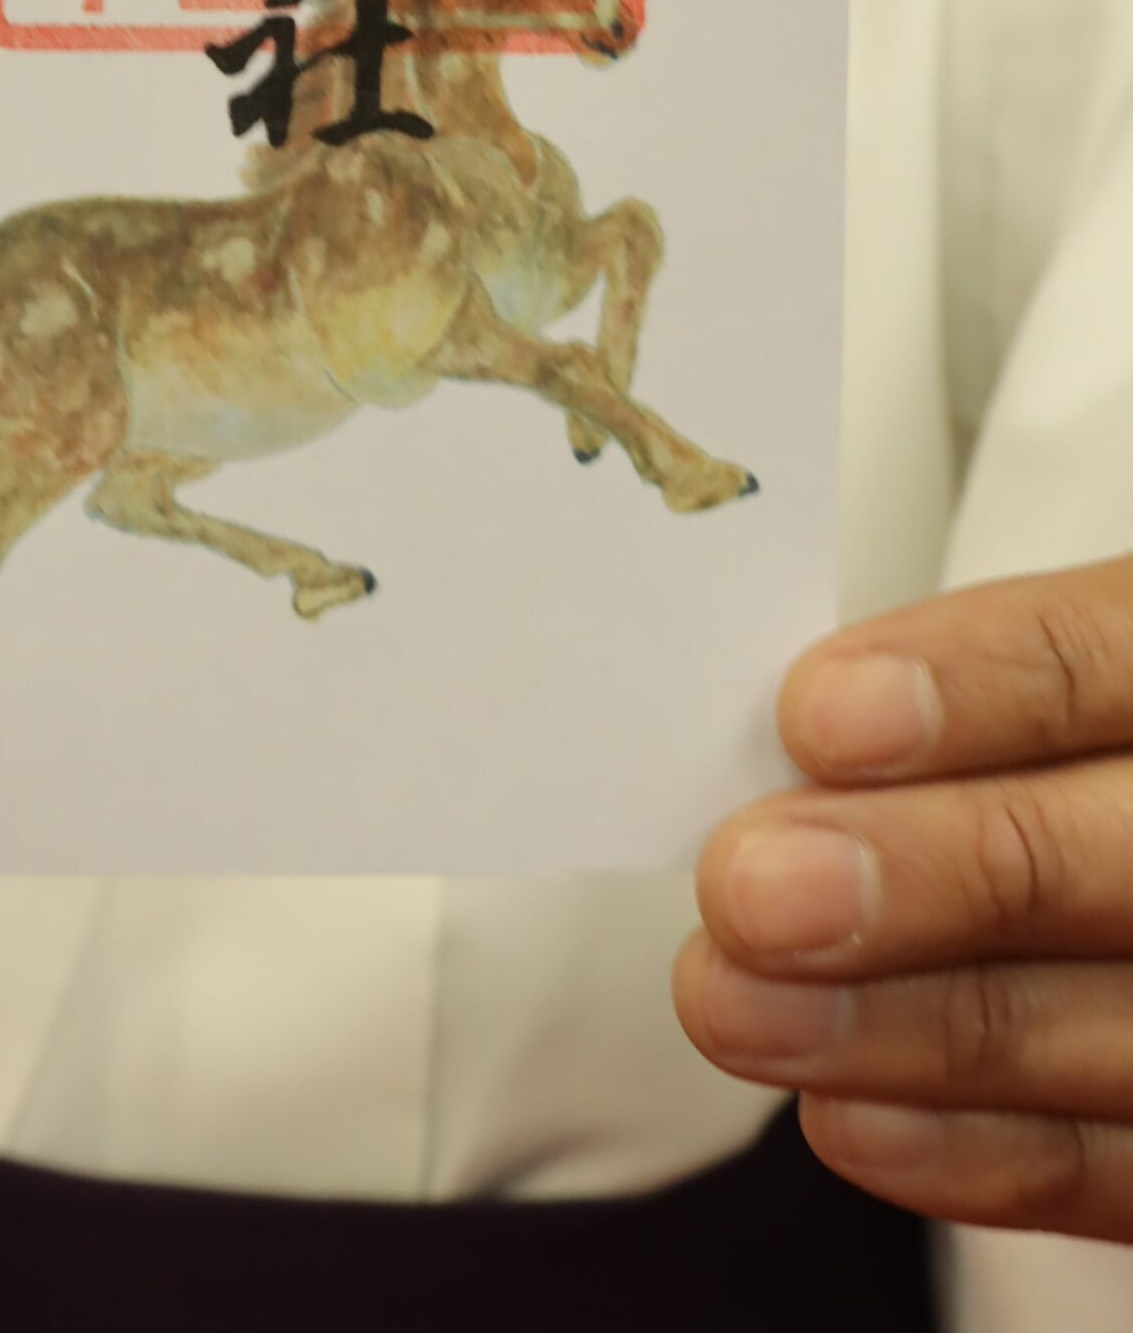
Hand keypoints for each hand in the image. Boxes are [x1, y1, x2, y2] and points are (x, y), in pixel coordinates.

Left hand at [674, 558, 1132, 1244]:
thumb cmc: (1050, 743)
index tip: (815, 717)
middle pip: (1112, 857)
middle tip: (748, 890)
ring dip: (904, 1030)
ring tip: (732, 1006)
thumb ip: (937, 692)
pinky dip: (976, 1153)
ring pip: (1109, 1028)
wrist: (1111, 846)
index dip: (971, 688)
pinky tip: (842, 1114)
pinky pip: (1115, 1167)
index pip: (1100, 658)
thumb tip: (779, 751)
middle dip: (921, 875)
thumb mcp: (1031, 661)